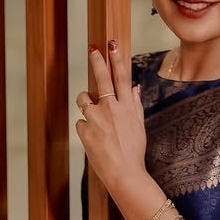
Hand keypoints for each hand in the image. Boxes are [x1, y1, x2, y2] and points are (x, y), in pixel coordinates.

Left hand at [74, 41, 146, 201]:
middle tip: (93, 49)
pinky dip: (85, 128)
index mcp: (127, 106)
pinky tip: (94, 139)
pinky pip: (80, 122)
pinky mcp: (85, 130)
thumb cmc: (133, 152)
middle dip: (97, 61)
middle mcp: (112, 108)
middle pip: (102, 78)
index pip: (122, 77)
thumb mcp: (139, 126)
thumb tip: (135, 88)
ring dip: (86, 103)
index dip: (116, 59)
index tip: (111, 44)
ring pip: (84, 100)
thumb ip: (135, 105)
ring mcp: (97, 119)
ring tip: (94, 117)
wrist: (124, 174)